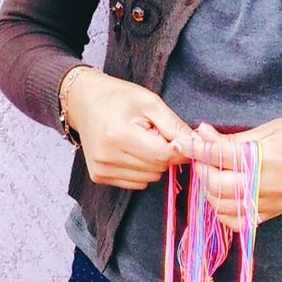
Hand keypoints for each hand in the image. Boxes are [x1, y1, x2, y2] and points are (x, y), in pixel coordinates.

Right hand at [64, 68, 194, 189]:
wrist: (83, 102)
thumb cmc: (119, 98)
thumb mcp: (150, 103)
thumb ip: (174, 125)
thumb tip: (197, 145)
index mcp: (118, 135)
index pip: (162, 155)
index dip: (179, 150)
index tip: (182, 139)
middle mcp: (106, 157)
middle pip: (157, 169)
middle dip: (164, 154)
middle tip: (154, 134)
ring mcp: (101, 169)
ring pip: (148, 179)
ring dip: (153, 163)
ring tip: (140, 142)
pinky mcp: (98, 177)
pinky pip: (136, 183)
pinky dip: (140, 170)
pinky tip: (131, 152)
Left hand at [189, 115, 281, 226]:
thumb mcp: (268, 128)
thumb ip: (232, 138)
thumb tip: (200, 133)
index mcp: (267, 157)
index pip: (220, 156)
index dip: (196, 149)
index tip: (181, 142)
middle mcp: (267, 184)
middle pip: (216, 184)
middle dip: (201, 169)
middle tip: (200, 156)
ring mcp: (269, 203)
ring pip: (222, 206)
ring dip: (208, 190)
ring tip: (212, 173)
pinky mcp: (271, 214)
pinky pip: (237, 222)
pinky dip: (222, 211)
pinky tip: (223, 194)